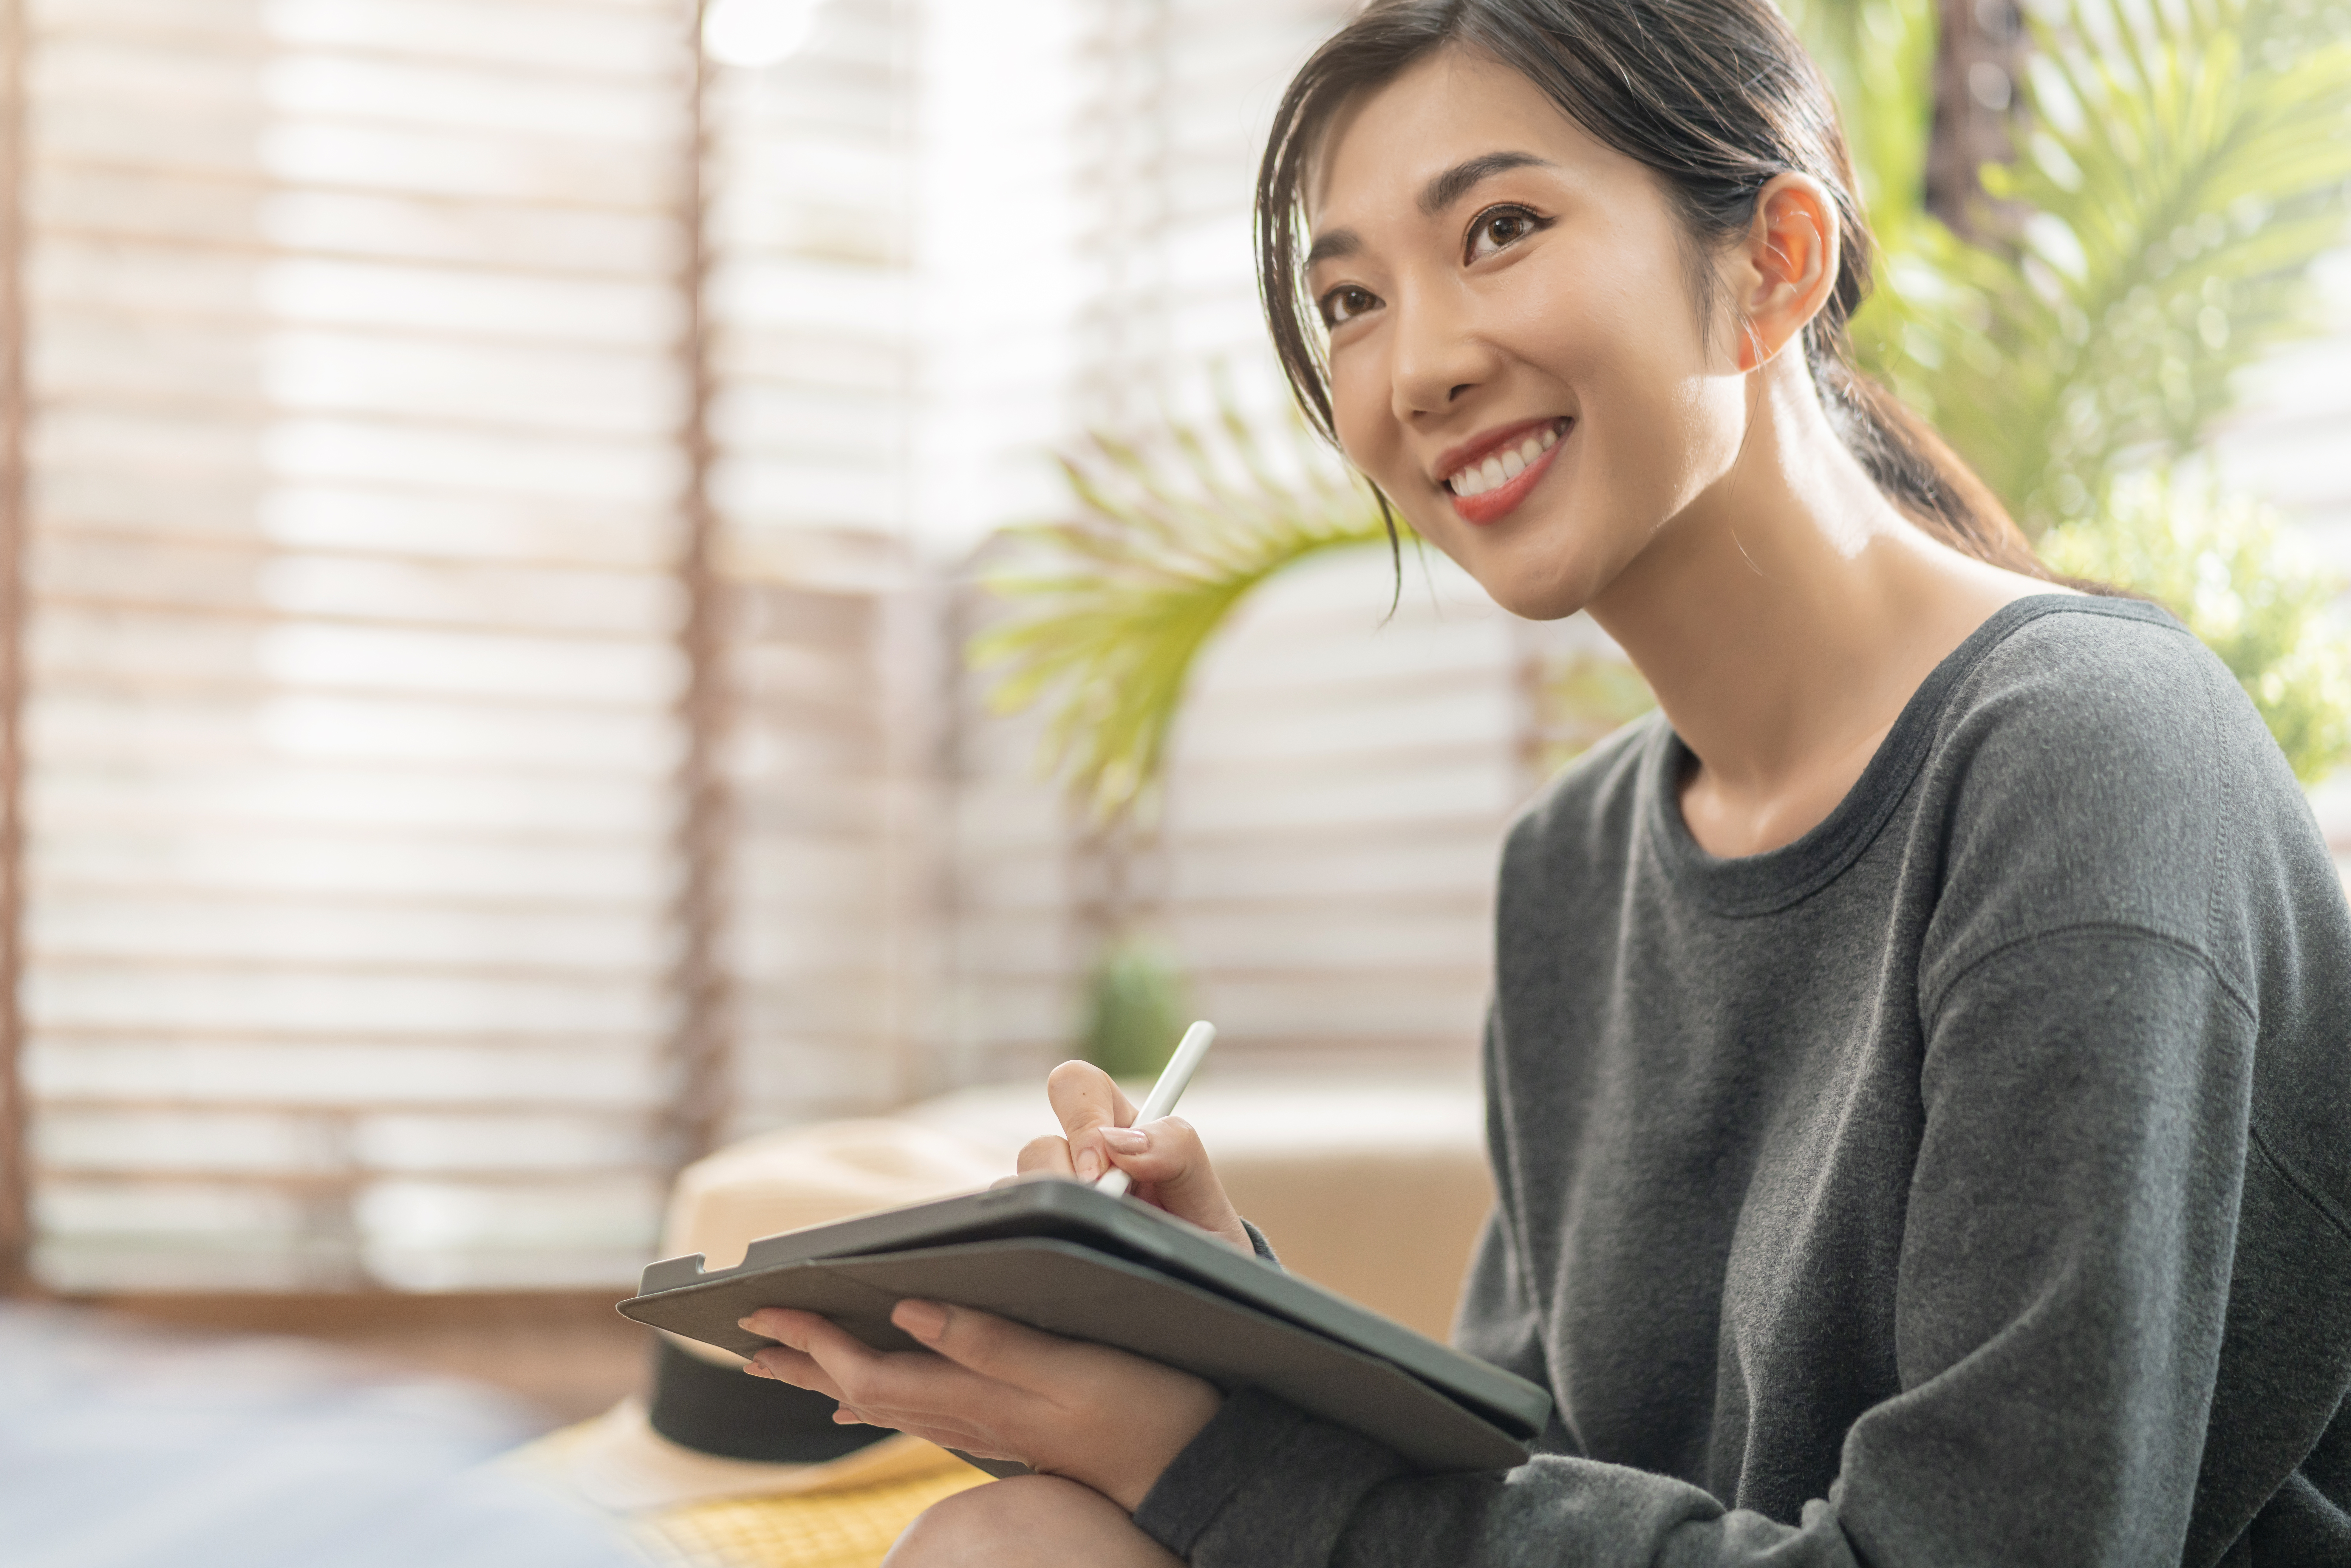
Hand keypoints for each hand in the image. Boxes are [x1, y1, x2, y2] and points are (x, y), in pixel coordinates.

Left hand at [739, 1301, 1219, 1511]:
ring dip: (829, 1374)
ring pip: (881, 1399)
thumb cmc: (1142, 1407)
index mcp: (974, 1397)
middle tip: (749, 1335)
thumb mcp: (1071, 1365)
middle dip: (801, 1358)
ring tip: (786, 1360)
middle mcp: (966, 1416)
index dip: (813, 1339)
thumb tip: (910, 1312)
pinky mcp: (1002, 1423)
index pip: (865, 1371)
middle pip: (858, 1389)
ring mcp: (982, 1424)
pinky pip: (915, 1409)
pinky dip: (876, 1395)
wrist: (1187, 1464)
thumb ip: (991, 1342)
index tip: (766, 1308)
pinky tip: (861, 1399)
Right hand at [1003, 1060, 1252, 1253]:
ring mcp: (1056, 1197)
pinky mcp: (1037, 1230)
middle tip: (1093, 1206)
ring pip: (1020, 1186)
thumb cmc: (1205, 1242)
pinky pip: (1009, 1220)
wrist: (1198, 1300)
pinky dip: (1029, 1234)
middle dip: (1059, 1174)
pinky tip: (1068, 1255)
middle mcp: (1081, 1160)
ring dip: (1052, 1210)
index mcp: (1123, 1131)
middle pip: (1039, 1142)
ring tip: (1093, 1239)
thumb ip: (1177, 1151)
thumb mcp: (1206, 1196)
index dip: (1082, 1118)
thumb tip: (1119, 1142)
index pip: (1081, 1087)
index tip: (1102, 1169)